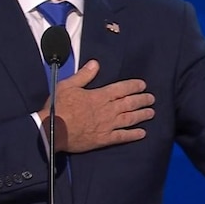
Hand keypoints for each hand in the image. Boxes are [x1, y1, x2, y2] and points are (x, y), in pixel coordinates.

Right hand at [38, 60, 154, 152]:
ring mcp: (107, 125)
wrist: (53, 130)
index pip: (121, 89)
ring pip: (129, 119)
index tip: (143, 85)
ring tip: (151, 113)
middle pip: (129, 103)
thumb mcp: (68, 86)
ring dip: (141, 115)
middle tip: (152, 99)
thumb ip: (83, 75)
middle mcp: (107, 110)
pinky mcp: (103, 139)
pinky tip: (142, 134)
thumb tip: (95, 64)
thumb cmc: (58, 107)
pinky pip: (122, 137)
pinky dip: (133, 135)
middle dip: (142, 100)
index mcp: (99, 96)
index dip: (133, 86)